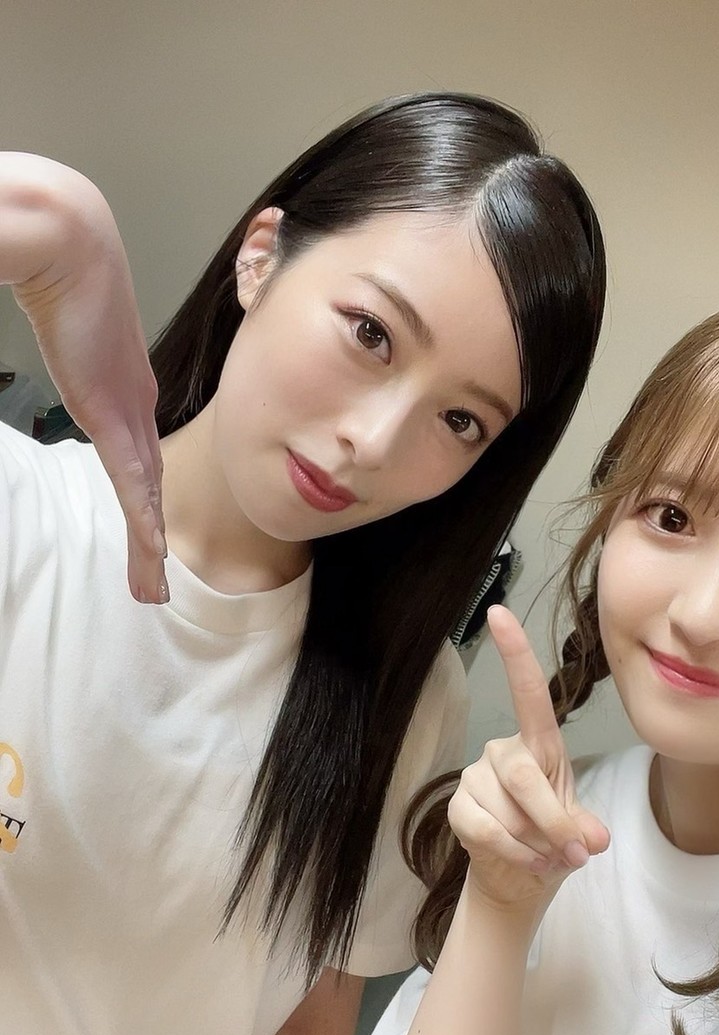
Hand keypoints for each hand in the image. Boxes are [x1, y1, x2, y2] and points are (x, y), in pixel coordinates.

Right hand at [7, 156, 165, 602]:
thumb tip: (46, 327)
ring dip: (148, 545)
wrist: (72, 243)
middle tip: (154, 581)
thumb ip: (64, 343)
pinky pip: (132, 479)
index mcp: (123, 389)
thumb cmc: (62, 266)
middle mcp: (134, 407)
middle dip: (150, 536)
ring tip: (153, 589)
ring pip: (144, 495)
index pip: (138, 457)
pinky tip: (153, 553)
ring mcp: (127, 412)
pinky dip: (143, 517)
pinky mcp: (114, 413)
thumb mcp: (62, 318)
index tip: (147, 531)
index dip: (144, 499)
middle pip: (147, 486)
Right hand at [448, 605, 608, 912]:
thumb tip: (593, 839)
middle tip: (574, 853)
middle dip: (552, 819)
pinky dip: (514, 854)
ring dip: (536, 844)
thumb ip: (585, 828)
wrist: (520, 878)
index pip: (528, 693)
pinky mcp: (457, 807)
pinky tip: (526, 863)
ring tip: (546, 857)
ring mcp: (476, 777)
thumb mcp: (580, 831)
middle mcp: (503, 752)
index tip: (499, 613)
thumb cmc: (553, 840)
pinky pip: (487, 831)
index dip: (515, 654)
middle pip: (523, 775)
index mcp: (539, 744)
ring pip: (509, 811)